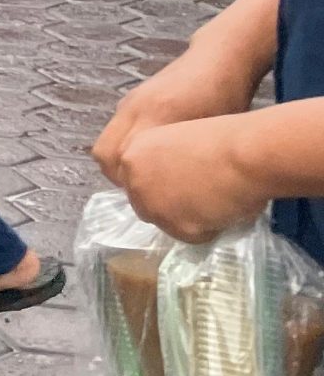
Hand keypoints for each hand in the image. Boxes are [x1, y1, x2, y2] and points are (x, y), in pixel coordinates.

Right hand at [95, 47, 262, 184]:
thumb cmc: (227, 97)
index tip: (152, 196)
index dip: (129, 183)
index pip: (118, 159)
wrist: (220, 58)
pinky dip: (128, 147)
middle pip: (105, 153)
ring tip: (150, 174)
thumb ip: (190, 157)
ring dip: (122, 161)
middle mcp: (133, 109)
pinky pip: (119, 129)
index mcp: (153, 116)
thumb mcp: (214, 131)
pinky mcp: (135, 98)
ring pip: (109, 141)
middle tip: (146, 189)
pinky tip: (155, 152)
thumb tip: (183, 190)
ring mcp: (131, 102)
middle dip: (119, 176)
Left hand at [119, 117, 269, 243]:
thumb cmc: (222, 139)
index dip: (159, 188)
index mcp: (132, 153)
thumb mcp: (177, 143)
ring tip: (217, 200)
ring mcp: (152, 204)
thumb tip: (173, 186)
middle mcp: (134, 180)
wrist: (244, 154)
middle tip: (200, 198)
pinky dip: (210, 229)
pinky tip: (224, 209)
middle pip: (145, 206)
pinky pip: (192, 236)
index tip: (179, 187)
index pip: (135, 182)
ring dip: (190, 218)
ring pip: (168, 224)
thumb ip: (164, 164)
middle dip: (170, 207)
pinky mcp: (174, 226)